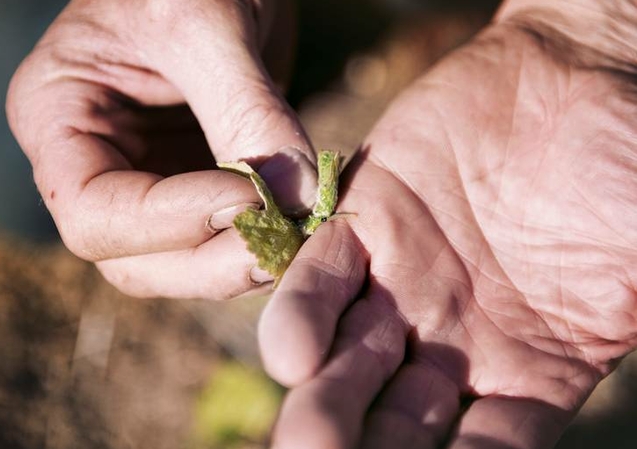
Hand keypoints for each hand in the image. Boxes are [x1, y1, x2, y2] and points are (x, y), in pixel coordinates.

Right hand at [6, 0, 315, 299]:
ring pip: (179, 264)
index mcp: (57, 118)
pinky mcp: (195, 186)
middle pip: (132, 260)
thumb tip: (297, 199)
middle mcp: (93, 164)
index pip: (94, 213)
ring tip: (299, 236)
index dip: (173, 221)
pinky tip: (299, 225)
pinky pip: (218, 239)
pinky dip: (258, 242)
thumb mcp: (205, 21)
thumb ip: (246, 111)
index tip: (252, 199)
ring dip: (239, 262)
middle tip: (283, 247)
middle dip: (209, 263)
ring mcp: (146, 180)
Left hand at [259, 14, 636, 448]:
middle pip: (402, 419)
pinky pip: (325, 273)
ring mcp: (406, 285)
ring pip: (353, 357)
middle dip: (369, 448)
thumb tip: (634, 337)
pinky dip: (304, 309)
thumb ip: (630, 314)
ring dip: (326, 397)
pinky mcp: (366, 223)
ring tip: (305, 434)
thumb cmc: (626, 167)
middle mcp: (456, 341)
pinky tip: (289, 350)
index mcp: (528, 371)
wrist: (573, 78)